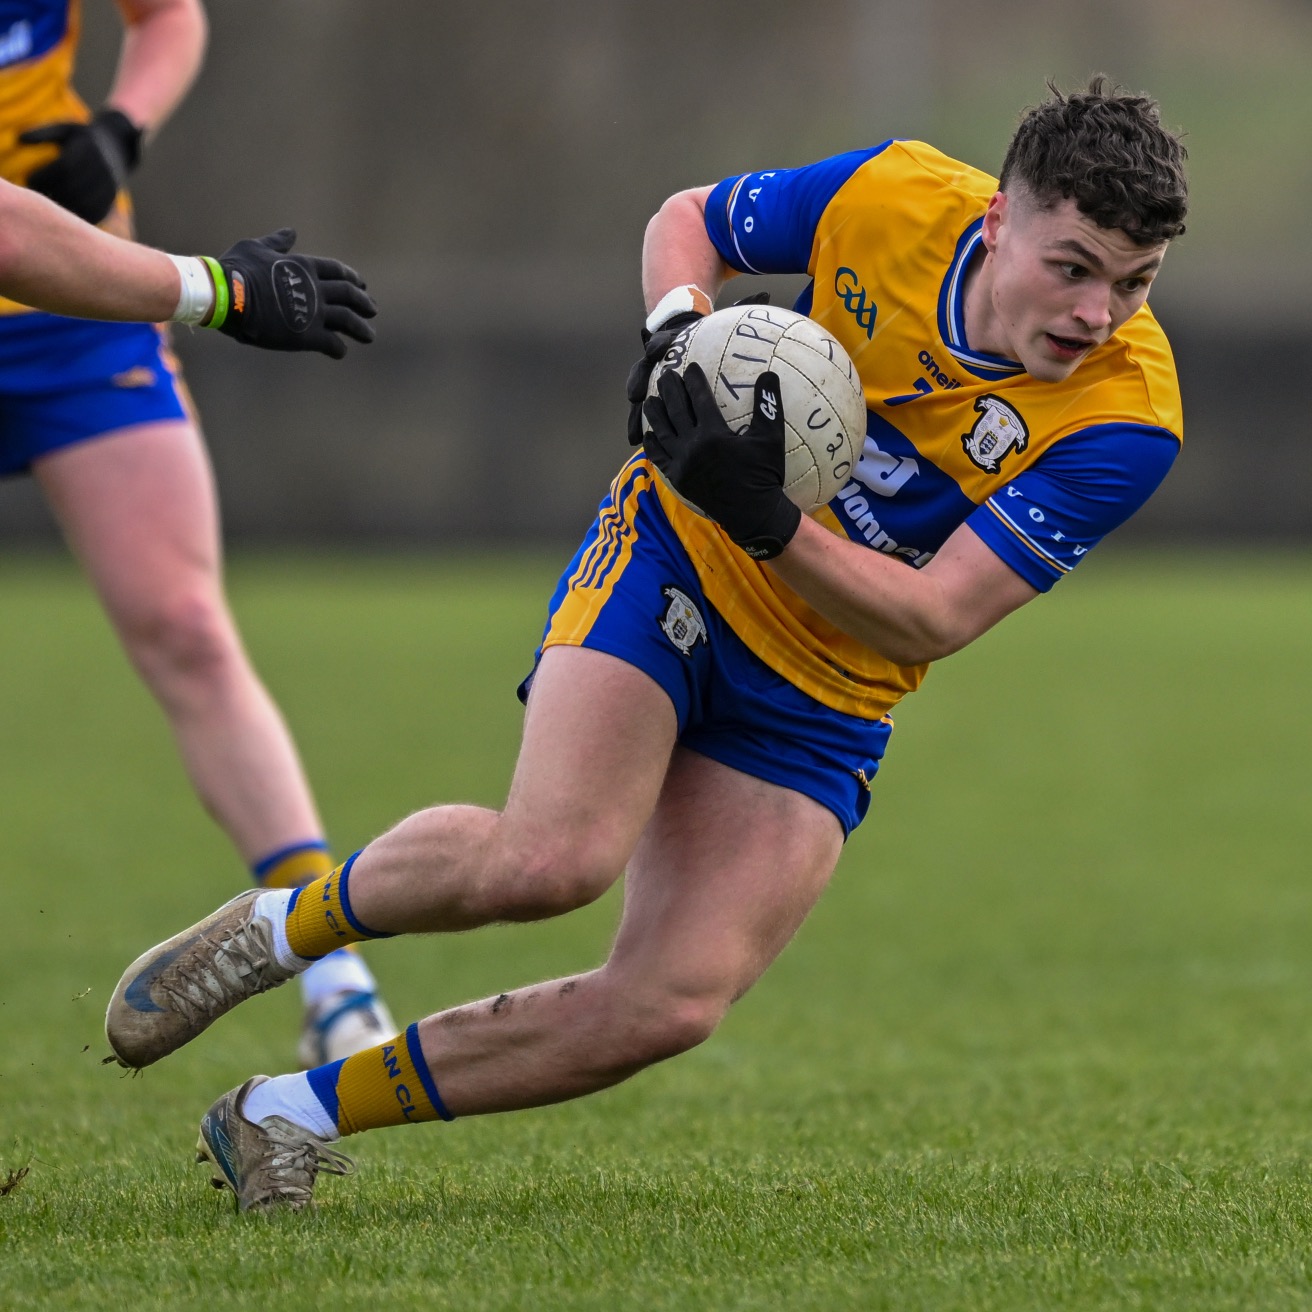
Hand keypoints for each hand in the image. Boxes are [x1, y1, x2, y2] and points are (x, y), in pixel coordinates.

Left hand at [20, 109, 141, 224]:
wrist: (117, 147)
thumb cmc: (82, 138)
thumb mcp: (64, 130)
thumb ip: (42, 133)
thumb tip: (19, 139)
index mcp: (89, 149)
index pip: (64, 167)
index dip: (45, 176)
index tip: (29, 180)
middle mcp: (103, 169)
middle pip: (74, 188)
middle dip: (51, 193)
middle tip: (34, 196)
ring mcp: (111, 186)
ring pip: (85, 204)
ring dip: (64, 208)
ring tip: (48, 206)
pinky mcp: (113, 199)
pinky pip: (96, 213)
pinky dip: (78, 216)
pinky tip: (64, 215)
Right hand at [210, 229, 376, 357]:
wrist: (228, 295)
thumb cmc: (237, 268)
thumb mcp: (256, 247)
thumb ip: (277, 242)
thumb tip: (291, 232)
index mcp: (305, 265)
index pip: (338, 271)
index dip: (352, 278)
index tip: (362, 285)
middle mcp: (316, 288)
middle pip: (350, 295)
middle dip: (364, 303)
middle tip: (373, 310)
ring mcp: (314, 313)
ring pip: (348, 321)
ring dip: (362, 329)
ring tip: (369, 336)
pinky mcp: (308, 336)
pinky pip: (331, 344)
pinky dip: (338, 349)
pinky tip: (340, 352)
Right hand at [625, 289, 769, 445]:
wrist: (688, 338)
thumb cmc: (710, 334)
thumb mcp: (725, 321)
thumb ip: (742, 309)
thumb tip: (765, 293)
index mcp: (671, 342)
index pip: (660, 341)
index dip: (657, 344)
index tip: (656, 349)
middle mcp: (656, 363)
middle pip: (641, 371)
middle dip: (637, 382)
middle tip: (636, 396)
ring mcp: (650, 382)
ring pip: (639, 398)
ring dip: (635, 415)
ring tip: (634, 435)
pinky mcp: (653, 399)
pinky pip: (646, 416)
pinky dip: (641, 428)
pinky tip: (640, 444)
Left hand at [643, 363, 800, 559]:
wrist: (752, 514)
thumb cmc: (764, 474)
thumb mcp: (771, 439)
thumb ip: (768, 405)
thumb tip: (769, 373)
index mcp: (713, 434)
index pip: (698, 398)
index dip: (693, 380)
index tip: (690, 367)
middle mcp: (692, 446)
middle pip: (675, 410)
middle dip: (669, 390)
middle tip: (666, 375)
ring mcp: (682, 463)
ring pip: (661, 432)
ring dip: (654, 414)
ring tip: (649, 400)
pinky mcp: (678, 478)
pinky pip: (659, 458)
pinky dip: (651, 445)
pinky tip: (648, 435)